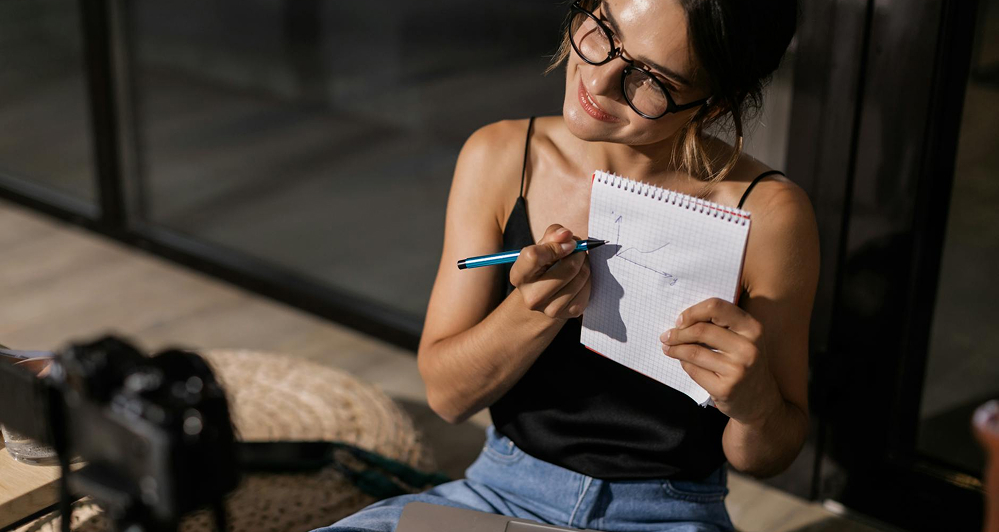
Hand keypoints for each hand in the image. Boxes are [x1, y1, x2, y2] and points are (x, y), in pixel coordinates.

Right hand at [509, 224, 590, 319]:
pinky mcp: (569, 313)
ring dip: (585, 264)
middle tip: (577, 249)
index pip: (533, 256)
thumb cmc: (543, 264)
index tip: (566, 241)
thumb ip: (553, 234)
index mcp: (518, 276)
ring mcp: (550, 308)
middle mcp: (531, 297)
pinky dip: (588, 278)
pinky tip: (579, 277)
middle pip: (568, 268)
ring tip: (578, 262)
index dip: (555, 244)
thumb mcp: (543, 246)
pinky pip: (587, 289)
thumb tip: (567, 235)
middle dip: (578, 253)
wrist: (545, 295)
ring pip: (581, 277)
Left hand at [659, 297, 782, 423]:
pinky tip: (682, 362)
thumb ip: (720, 325)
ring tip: (668, 348)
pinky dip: (684, 364)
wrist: (760, 400)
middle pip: (701, 330)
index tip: (680, 320)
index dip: (693, 311)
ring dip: (675, 349)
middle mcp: (748, 348)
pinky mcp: (725, 388)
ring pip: (694, 351)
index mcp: (752, 328)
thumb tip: (682, 320)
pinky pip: (693, 370)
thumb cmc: (744, 363)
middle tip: (666, 336)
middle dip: (678, 333)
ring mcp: (737, 370)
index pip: (716, 307)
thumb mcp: (743, 339)